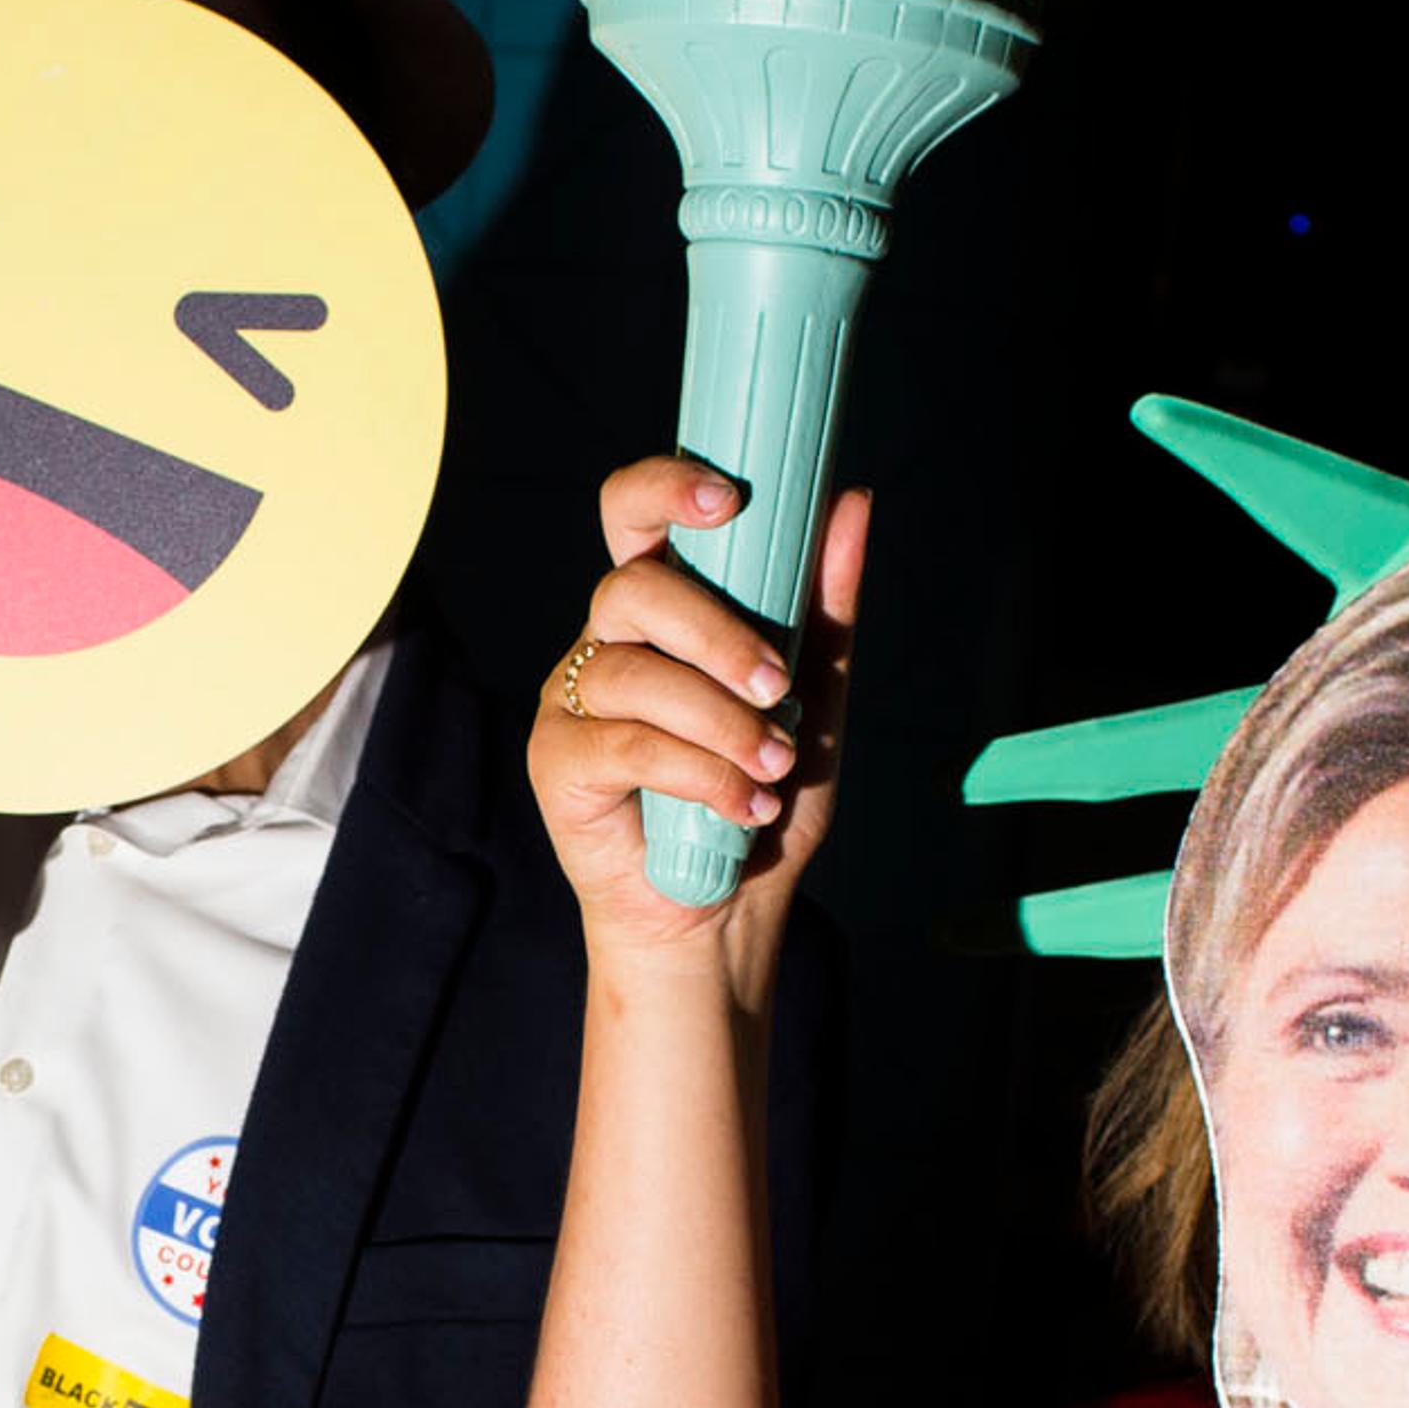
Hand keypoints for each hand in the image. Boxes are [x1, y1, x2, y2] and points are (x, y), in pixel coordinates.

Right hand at [528, 463, 866, 995]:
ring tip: (775, 765)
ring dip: (719, 720)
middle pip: (633, 589)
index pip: (633, 517)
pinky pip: (624, 744)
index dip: (665, 488)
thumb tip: (851, 500)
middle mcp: (606, 643)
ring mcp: (571, 701)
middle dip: (716, 633)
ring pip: (633, 673)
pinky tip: (745, 804)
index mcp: (660, 612)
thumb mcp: (816, 702)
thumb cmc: (760, 803)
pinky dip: (699, 773)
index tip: (730, 500)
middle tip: (778, 686)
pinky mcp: (557, 763)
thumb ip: (825, 608)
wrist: (723, 918)